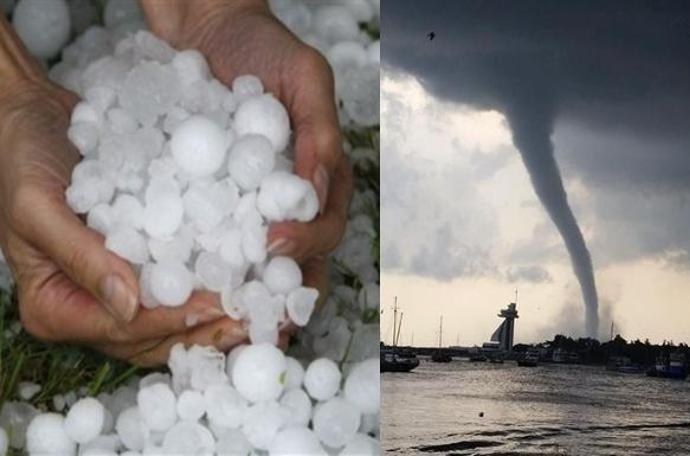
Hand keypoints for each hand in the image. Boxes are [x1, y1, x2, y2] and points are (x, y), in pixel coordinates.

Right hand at [0, 77, 245, 365]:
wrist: (32, 121)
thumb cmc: (21, 160)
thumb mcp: (38, 207)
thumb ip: (80, 257)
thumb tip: (129, 306)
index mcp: (56, 308)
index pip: (125, 329)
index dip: (175, 319)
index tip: (220, 305)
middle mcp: (88, 310)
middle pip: (156, 336)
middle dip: (208, 330)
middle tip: (259, 317)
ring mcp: (115, 292)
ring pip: (173, 319)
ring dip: (219, 315)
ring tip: (265, 305)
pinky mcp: (138, 267)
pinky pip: (179, 284)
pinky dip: (212, 284)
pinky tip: (249, 277)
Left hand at [143, 0, 352, 299]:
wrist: (207, 32)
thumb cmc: (264, 47)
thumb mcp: (304, 78)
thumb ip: (321, 133)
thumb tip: (319, 194)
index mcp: (322, 179)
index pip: (328, 228)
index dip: (308, 245)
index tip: (274, 245)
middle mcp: (289, 202)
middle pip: (298, 261)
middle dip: (281, 294)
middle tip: (257, 315)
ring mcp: (250, 206)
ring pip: (256, 263)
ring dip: (244, 295)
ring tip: (221, 321)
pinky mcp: (211, 203)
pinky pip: (211, 240)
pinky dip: (203, 267)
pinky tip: (184, 285)